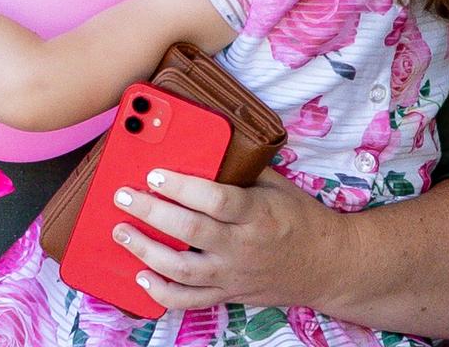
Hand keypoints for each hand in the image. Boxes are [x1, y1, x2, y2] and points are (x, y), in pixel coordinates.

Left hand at [111, 168, 347, 309]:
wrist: (327, 266)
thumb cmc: (300, 219)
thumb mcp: (278, 186)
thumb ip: (242, 170)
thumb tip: (204, 145)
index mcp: (258, 214)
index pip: (216, 200)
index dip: (182, 188)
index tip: (154, 174)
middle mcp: (243, 247)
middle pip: (189, 232)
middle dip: (150, 212)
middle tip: (123, 196)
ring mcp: (233, 274)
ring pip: (182, 270)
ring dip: (145, 251)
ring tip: (121, 232)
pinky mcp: (228, 294)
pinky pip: (189, 301)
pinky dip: (161, 293)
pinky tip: (141, 276)